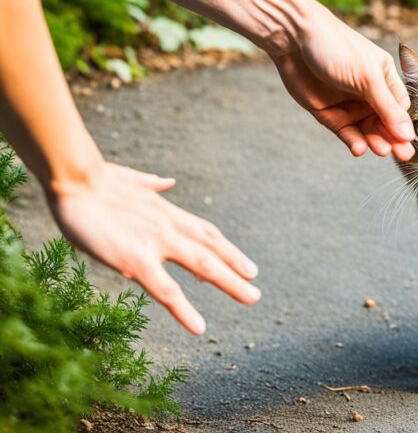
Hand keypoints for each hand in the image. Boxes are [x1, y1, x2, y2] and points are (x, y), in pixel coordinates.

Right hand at [47, 162, 259, 334]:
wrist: (74, 177)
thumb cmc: (95, 180)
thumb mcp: (131, 181)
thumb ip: (152, 185)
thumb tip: (167, 182)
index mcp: (166, 212)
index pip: (205, 232)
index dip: (225, 249)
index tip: (243, 264)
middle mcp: (169, 227)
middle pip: (212, 249)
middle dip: (236, 267)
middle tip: (255, 288)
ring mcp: (155, 243)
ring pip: (203, 264)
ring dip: (229, 282)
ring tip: (251, 298)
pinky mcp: (136, 260)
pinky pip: (165, 290)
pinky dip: (184, 310)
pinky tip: (199, 327)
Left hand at [271, 9, 415, 160]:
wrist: (294, 41)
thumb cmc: (336, 47)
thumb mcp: (368, 78)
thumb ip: (387, 108)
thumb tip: (408, 133)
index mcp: (384, 78)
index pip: (400, 109)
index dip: (403, 126)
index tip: (408, 141)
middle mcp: (369, 93)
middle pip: (386, 124)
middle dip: (393, 139)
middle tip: (402, 155)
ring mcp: (350, 104)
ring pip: (368, 131)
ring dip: (375, 142)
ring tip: (380, 150)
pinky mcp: (330, 113)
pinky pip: (347, 133)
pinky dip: (354, 142)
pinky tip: (359, 148)